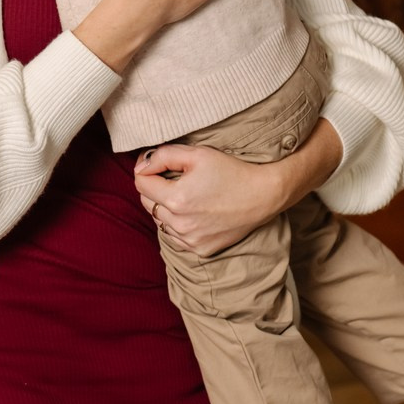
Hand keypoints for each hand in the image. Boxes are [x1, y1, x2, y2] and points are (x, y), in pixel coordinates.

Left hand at [133, 115, 342, 256]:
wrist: (263, 195)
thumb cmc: (231, 171)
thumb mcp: (196, 154)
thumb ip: (162, 156)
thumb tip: (140, 167)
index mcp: (176, 199)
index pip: (140, 183)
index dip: (147, 170)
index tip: (158, 165)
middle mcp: (180, 224)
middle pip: (147, 203)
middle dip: (155, 188)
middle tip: (175, 178)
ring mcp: (190, 240)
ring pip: (159, 221)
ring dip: (165, 207)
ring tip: (187, 195)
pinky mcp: (200, 249)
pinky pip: (174, 236)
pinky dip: (178, 224)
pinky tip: (195, 212)